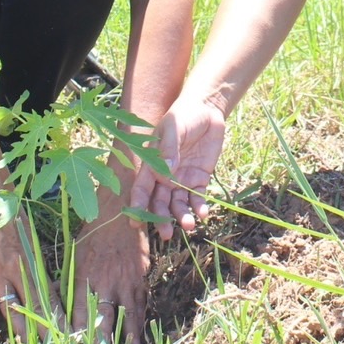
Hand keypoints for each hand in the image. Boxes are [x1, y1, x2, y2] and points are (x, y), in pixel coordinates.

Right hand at [0, 204, 45, 340]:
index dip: (57, 317)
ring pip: (9, 308)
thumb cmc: (12, 218)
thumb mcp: (31, 240)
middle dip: (42, 331)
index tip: (67, 336)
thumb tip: (48, 292)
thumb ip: (37, 266)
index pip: (48, 296)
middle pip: (32, 307)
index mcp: (33, 260)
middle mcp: (16, 268)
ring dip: (19, 332)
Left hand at [70, 199, 149, 343]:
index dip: (79, 334)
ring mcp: (126, 281)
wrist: (120, 211)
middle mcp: (106, 282)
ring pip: (127, 315)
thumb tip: (59, 306)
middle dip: (104, 343)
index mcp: (85, 277)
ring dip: (129, 338)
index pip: (81, 313)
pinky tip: (141, 336)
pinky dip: (141, 322)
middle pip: (105, 319)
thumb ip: (69, 284)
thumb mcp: (74, 258)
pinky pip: (141, 304)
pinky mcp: (140, 278)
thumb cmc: (90, 235)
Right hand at [130, 96, 225, 240]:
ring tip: (188, 226)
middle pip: (160, 202)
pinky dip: (200, 207)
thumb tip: (165, 173)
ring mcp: (183, 179)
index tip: (136, 223)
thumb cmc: (183, 114)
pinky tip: (203, 214)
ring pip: (179, 204)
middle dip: (160, 219)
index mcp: (152, 164)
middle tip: (165, 234)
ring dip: (182, 217)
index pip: (142, 189)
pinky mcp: (200, 178)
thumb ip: (168, 149)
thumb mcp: (173, 127)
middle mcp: (165, 176)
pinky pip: (198, 197)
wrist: (207, 109)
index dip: (138, 206)